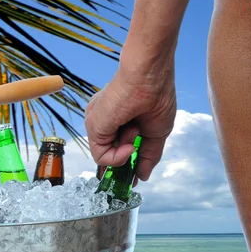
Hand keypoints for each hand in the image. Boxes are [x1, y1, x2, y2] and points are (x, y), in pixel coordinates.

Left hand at [84, 59, 176, 180]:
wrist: (149, 74)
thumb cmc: (157, 95)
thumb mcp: (156, 134)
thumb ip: (148, 156)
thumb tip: (143, 176)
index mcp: (117, 119)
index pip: (112, 148)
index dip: (123, 163)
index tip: (133, 177)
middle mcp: (104, 121)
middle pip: (109, 153)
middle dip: (126, 155)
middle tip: (136, 141)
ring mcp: (97, 123)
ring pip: (106, 156)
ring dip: (125, 150)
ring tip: (135, 129)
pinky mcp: (93, 126)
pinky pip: (101, 156)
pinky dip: (117, 156)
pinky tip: (128, 141)